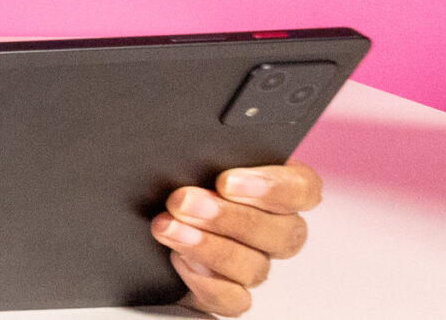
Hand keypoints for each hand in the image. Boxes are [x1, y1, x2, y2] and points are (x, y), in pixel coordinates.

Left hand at [150, 158, 323, 315]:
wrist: (143, 225)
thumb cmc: (179, 179)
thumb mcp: (195, 156)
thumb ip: (209, 151)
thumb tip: (198, 144)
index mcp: (280, 188)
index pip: (302, 189)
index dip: (271, 187)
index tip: (227, 181)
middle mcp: (275, 230)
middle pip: (280, 232)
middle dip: (228, 217)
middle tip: (183, 200)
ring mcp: (255, 264)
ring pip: (254, 267)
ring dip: (207, 246)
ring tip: (167, 226)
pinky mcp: (230, 294)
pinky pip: (233, 300)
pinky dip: (206, 281)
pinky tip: (178, 260)